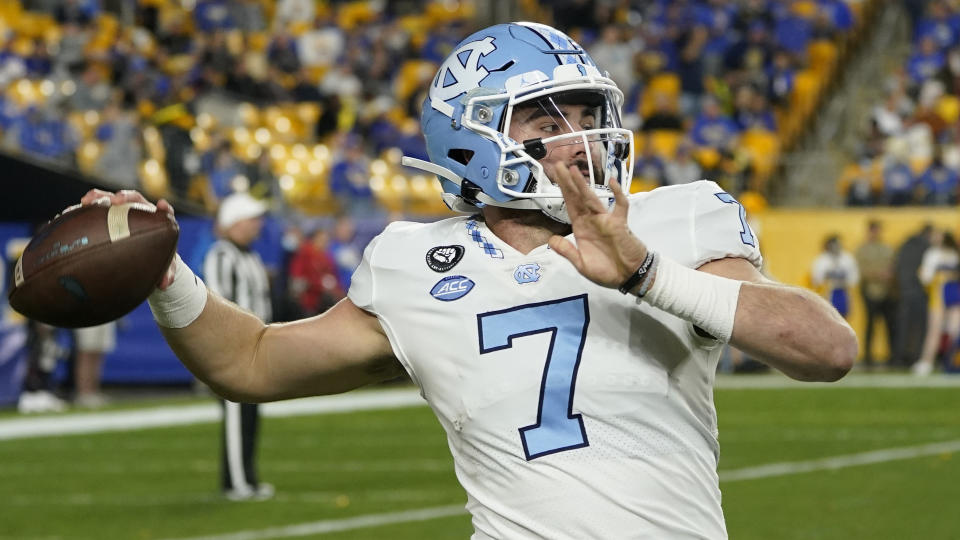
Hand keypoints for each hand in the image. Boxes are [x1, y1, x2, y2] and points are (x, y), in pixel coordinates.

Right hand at [79, 189, 178, 289]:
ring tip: (86, 200)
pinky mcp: (105, 213)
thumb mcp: (163, 265)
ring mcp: (120, 210)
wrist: (141, 253)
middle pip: (133, 199)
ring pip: (110, 199)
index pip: (163, 211)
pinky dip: (83, 208)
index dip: (163, 209)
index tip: (161, 205)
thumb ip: (167, 273)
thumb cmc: (154, 255)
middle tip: (115, 201)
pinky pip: (93, 208)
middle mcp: (139, 210)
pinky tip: (70, 213)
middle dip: (124, 198)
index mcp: (157, 220)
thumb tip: (165, 284)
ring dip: (99, 197)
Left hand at [547, 165, 647, 289]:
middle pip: (577, 198)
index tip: (555, 177)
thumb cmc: (607, 271)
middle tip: (558, 165)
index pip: (569, 206)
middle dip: (568, 182)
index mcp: (581, 229)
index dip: (562, 192)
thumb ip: (567, 252)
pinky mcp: (620, 223)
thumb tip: (551, 240)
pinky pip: (620, 206)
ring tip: (573, 171)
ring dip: (583, 185)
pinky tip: (612, 183)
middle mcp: (592, 221)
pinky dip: (617, 194)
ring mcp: (606, 220)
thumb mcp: (582, 265)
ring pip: (593, 199)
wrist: (629, 277)